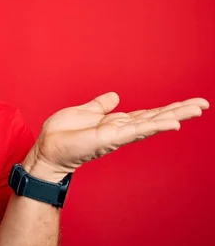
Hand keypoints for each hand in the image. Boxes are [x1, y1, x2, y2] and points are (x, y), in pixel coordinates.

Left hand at [24, 92, 209, 181]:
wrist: (46, 149)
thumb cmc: (61, 134)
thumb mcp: (83, 112)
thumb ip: (100, 106)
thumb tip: (115, 96)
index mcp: (116, 122)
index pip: (147, 114)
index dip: (167, 109)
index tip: (188, 103)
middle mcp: (121, 129)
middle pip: (156, 118)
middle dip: (180, 111)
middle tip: (203, 104)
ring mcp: (118, 135)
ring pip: (152, 123)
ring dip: (175, 115)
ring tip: (197, 109)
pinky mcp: (111, 138)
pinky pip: (137, 130)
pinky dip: (155, 125)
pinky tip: (173, 122)